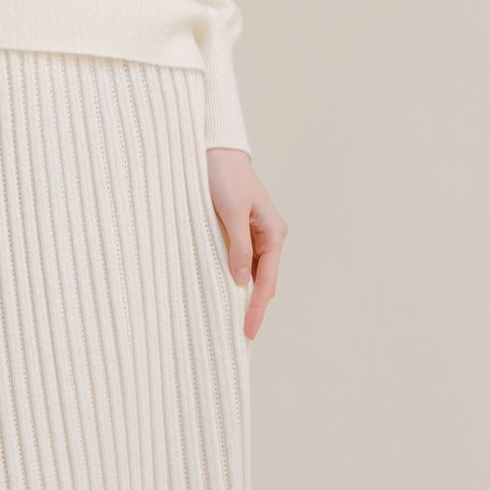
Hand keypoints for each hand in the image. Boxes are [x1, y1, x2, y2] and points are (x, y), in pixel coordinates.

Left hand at [205, 145, 283, 341]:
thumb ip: (239, 246)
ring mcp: (256, 235)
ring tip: (233, 323)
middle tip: (241, 337)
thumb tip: (243, 281)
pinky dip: (236, 280)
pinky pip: (241, 262)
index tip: (248, 332)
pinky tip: (226, 293)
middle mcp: (269, 237)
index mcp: (274, 233)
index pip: (267, 281)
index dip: (257, 308)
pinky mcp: (241, 232)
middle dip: (253, 308)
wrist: (216, 152)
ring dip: (244, 296)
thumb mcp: (232, 212)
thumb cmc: (225, 178)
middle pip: (264, 282)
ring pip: (253, 274)